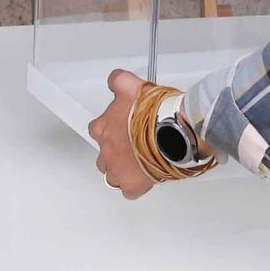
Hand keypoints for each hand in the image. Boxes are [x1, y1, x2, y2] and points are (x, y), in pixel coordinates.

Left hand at [88, 68, 154, 200]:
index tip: (122, 127)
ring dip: (123, 169)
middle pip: (104, 155)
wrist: (172, 130)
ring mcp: (118, 170)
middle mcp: (106, 151)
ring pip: (113, 175)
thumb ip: (118, 81)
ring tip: (140, 161)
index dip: (111, 129)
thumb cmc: (154, 111)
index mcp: (103, 129)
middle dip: (116, 151)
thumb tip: (113, 80)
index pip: (97, 130)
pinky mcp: (132, 185)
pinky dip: (136, 186)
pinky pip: (129, 191)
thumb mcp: (132, 85)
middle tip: (135, 145)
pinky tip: (146, 177)